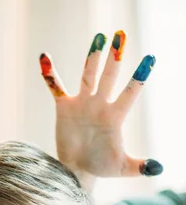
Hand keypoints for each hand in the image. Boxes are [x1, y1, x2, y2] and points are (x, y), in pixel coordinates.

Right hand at [40, 31, 161, 183]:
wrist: (77, 169)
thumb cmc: (101, 167)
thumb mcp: (122, 168)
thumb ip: (140, 166)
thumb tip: (158, 168)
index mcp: (115, 116)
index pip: (130, 92)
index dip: (139, 77)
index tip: (151, 58)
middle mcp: (100, 104)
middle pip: (109, 76)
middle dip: (115, 57)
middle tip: (121, 35)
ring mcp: (82, 103)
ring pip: (88, 76)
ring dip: (92, 57)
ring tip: (99, 37)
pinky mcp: (64, 107)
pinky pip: (56, 88)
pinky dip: (50, 75)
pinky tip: (44, 57)